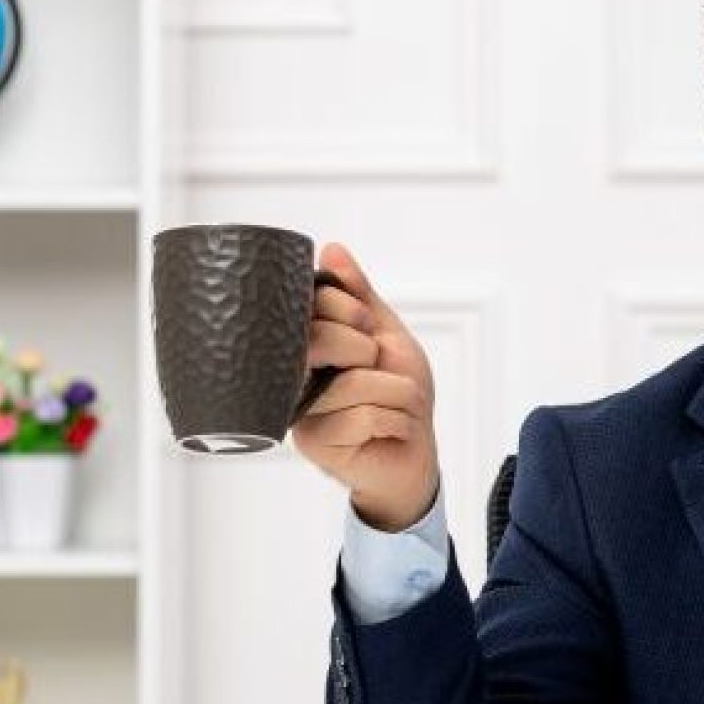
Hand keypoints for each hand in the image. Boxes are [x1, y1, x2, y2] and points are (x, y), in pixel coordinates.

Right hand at [291, 241, 439, 532]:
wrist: (412, 453)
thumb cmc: (398, 395)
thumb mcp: (387, 335)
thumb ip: (359, 296)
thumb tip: (332, 250)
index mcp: (305, 346)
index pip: (310, 307)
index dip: (347, 308)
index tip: (365, 324)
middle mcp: (291, 376)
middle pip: (323, 340)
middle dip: (371, 351)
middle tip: (380, 369)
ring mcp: (298, 411)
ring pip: (355, 382)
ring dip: (397, 392)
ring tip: (394, 406)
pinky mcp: (313, 443)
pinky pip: (366, 417)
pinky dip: (396, 420)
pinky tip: (391, 430)